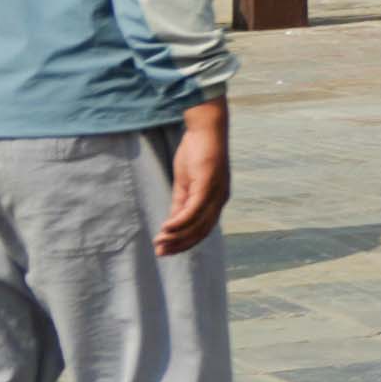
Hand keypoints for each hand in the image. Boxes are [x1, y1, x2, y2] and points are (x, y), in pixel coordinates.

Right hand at [154, 98, 230, 257]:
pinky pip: (194, 209)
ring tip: (160, 243)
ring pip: (198, 224)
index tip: (166, 250)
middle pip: (201, 231)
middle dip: (180, 244)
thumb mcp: (185, 182)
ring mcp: (217, 192)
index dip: (185, 242)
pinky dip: (180, 221)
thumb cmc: (196, 153)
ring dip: (177, 236)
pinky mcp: (209, 184)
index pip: (202, 229)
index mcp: (216, 200)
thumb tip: (170, 225)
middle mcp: (220, 199)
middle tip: (160, 253)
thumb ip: (180, 203)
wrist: (206, 128)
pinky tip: (166, 228)